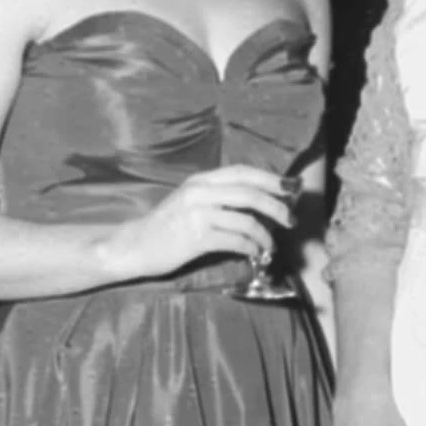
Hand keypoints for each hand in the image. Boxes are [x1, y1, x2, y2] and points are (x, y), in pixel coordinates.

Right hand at [115, 165, 292, 280]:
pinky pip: (236, 241)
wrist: (135, 245)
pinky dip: (251, 248)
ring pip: (246, 219)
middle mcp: (200, 192)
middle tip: (290, 220)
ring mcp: (198, 214)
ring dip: (265, 235)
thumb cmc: (165, 227)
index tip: (291, 188)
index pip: (242, 171)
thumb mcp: (190, 201)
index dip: (270, 178)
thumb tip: (256, 202)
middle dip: (277, 206)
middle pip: (250, 193)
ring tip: (270, 246)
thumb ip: (217, 197)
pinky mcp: (197, 237)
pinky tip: (254, 254)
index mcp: (200, 180)